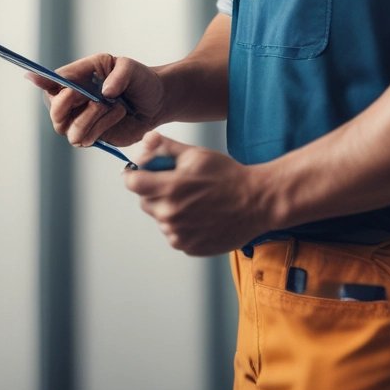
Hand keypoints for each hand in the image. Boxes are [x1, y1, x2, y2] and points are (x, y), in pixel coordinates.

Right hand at [25, 52, 164, 147]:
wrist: (156, 101)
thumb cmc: (139, 79)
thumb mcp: (129, 68)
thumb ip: (118, 76)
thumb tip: (104, 93)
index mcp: (77, 77)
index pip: (52, 81)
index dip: (41, 81)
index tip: (34, 77)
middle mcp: (73, 100)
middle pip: (54, 110)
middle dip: (68, 105)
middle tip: (94, 98)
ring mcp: (81, 120)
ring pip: (67, 129)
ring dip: (91, 118)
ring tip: (112, 105)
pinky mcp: (92, 136)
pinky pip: (84, 139)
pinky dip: (102, 126)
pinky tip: (116, 115)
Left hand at [123, 131, 270, 255]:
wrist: (256, 202)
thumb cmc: (227, 175)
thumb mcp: (196, 154)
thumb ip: (165, 148)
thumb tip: (144, 142)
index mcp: (170, 188)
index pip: (132, 183)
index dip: (134, 174)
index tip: (140, 172)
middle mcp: (170, 215)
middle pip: (144, 201)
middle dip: (154, 190)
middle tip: (177, 183)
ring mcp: (179, 234)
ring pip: (159, 217)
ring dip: (168, 208)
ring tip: (193, 200)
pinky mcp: (188, 247)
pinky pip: (173, 232)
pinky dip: (180, 224)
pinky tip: (200, 214)